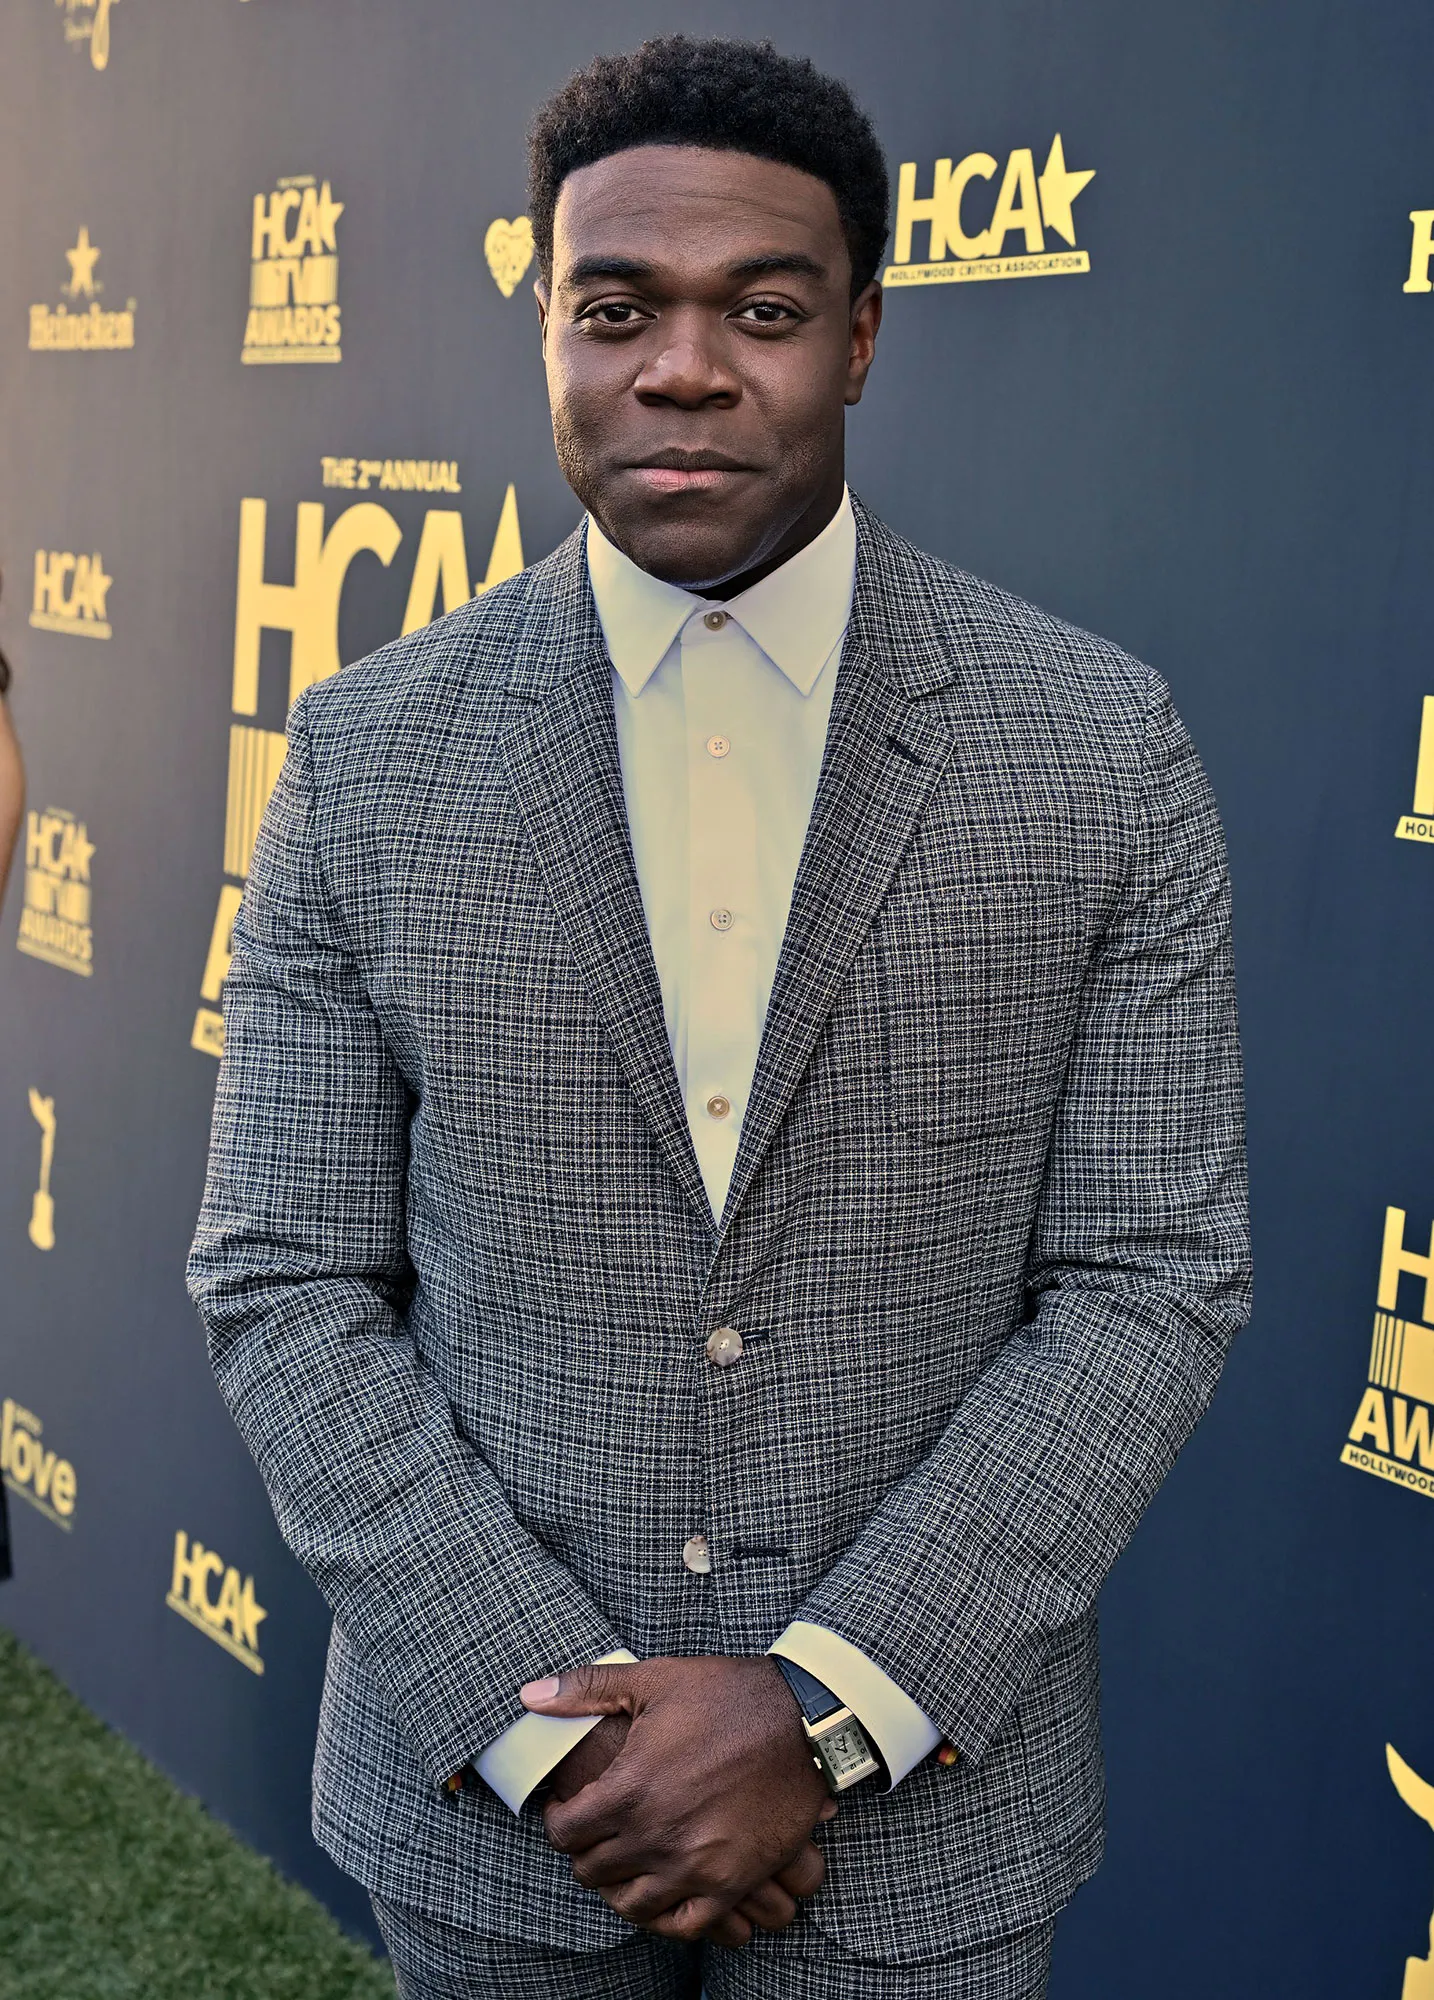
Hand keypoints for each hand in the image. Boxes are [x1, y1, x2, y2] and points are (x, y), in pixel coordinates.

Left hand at [522, 1656, 835, 1945]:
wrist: (803, 1720)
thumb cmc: (726, 1695)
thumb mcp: (654, 1679)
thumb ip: (586, 1688)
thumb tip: (529, 1694)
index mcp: (629, 1789)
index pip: (565, 1833)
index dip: (557, 1821)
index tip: (566, 1810)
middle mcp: (655, 1836)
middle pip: (592, 1871)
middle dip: (585, 1851)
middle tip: (594, 1834)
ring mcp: (695, 1866)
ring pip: (632, 1905)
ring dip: (620, 1886)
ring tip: (626, 1863)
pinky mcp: (732, 1883)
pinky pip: (683, 1925)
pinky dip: (664, 1917)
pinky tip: (663, 1893)